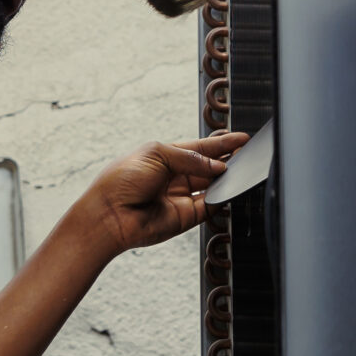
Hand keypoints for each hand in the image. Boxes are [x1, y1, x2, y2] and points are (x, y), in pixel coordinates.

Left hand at [86, 132, 248, 253]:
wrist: (109, 214)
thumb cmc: (122, 181)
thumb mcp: (156, 154)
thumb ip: (190, 157)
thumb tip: (217, 165)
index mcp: (165, 156)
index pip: (199, 147)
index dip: (220, 143)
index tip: (240, 138)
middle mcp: (174, 177)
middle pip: (209, 166)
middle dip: (227, 159)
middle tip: (245, 152)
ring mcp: (181, 197)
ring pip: (213, 186)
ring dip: (227, 178)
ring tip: (241, 168)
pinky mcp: (185, 217)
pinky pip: (211, 206)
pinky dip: (222, 198)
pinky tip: (228, 188)